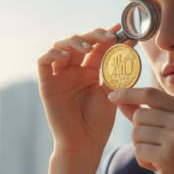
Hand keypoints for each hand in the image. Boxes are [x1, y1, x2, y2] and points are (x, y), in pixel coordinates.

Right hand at [37, 25, 123, 155]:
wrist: (84, 144)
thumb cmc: (98, 123)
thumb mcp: (112, 92)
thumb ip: (117, 71)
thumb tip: (129, 46)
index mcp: (90, 71)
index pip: (98, 46)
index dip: (108, 35)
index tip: (122, 29)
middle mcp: (74, 70)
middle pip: (80, 42)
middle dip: (94, 35)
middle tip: (108, 37)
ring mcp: (59, 76)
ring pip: (61, 46)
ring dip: (74, 41)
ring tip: (88, 46)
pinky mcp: (47, 84)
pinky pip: (44, 62)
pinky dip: (53, 54)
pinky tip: (66, 55)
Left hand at [109, 87, 173, 173]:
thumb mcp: (172, 133)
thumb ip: (147, 115)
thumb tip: (121, 100)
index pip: (151, 94)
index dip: (128, 93)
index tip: (112, 96)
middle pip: (138, 115)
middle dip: (139, 134)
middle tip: (156, 149)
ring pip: (136, 133)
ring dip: (141, 149)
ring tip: (160, 159)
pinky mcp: (168, 156)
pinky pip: (137, 150)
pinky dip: (143, 161)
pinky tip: (159, 168)